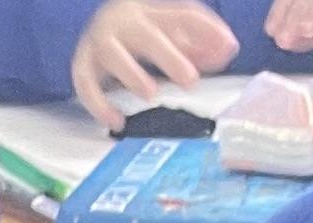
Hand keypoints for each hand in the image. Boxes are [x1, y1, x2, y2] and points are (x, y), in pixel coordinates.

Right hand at [71, 0, 235, 123]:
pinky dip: (98, 104)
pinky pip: (84, 84)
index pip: (182, 16)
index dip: (206, 30)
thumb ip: (201, 42)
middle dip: (169, 56)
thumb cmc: (144, 34)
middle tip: (191, 81)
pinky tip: (117, 121)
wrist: (98, 25)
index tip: (229, 49)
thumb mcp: (173, 32)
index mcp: (151, 10)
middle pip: (147, 35)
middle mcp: (124, 22)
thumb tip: (230, 49)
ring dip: (132, 74)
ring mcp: (100, 42)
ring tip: (151, 94)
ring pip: (112, 54)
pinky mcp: (82, 65)